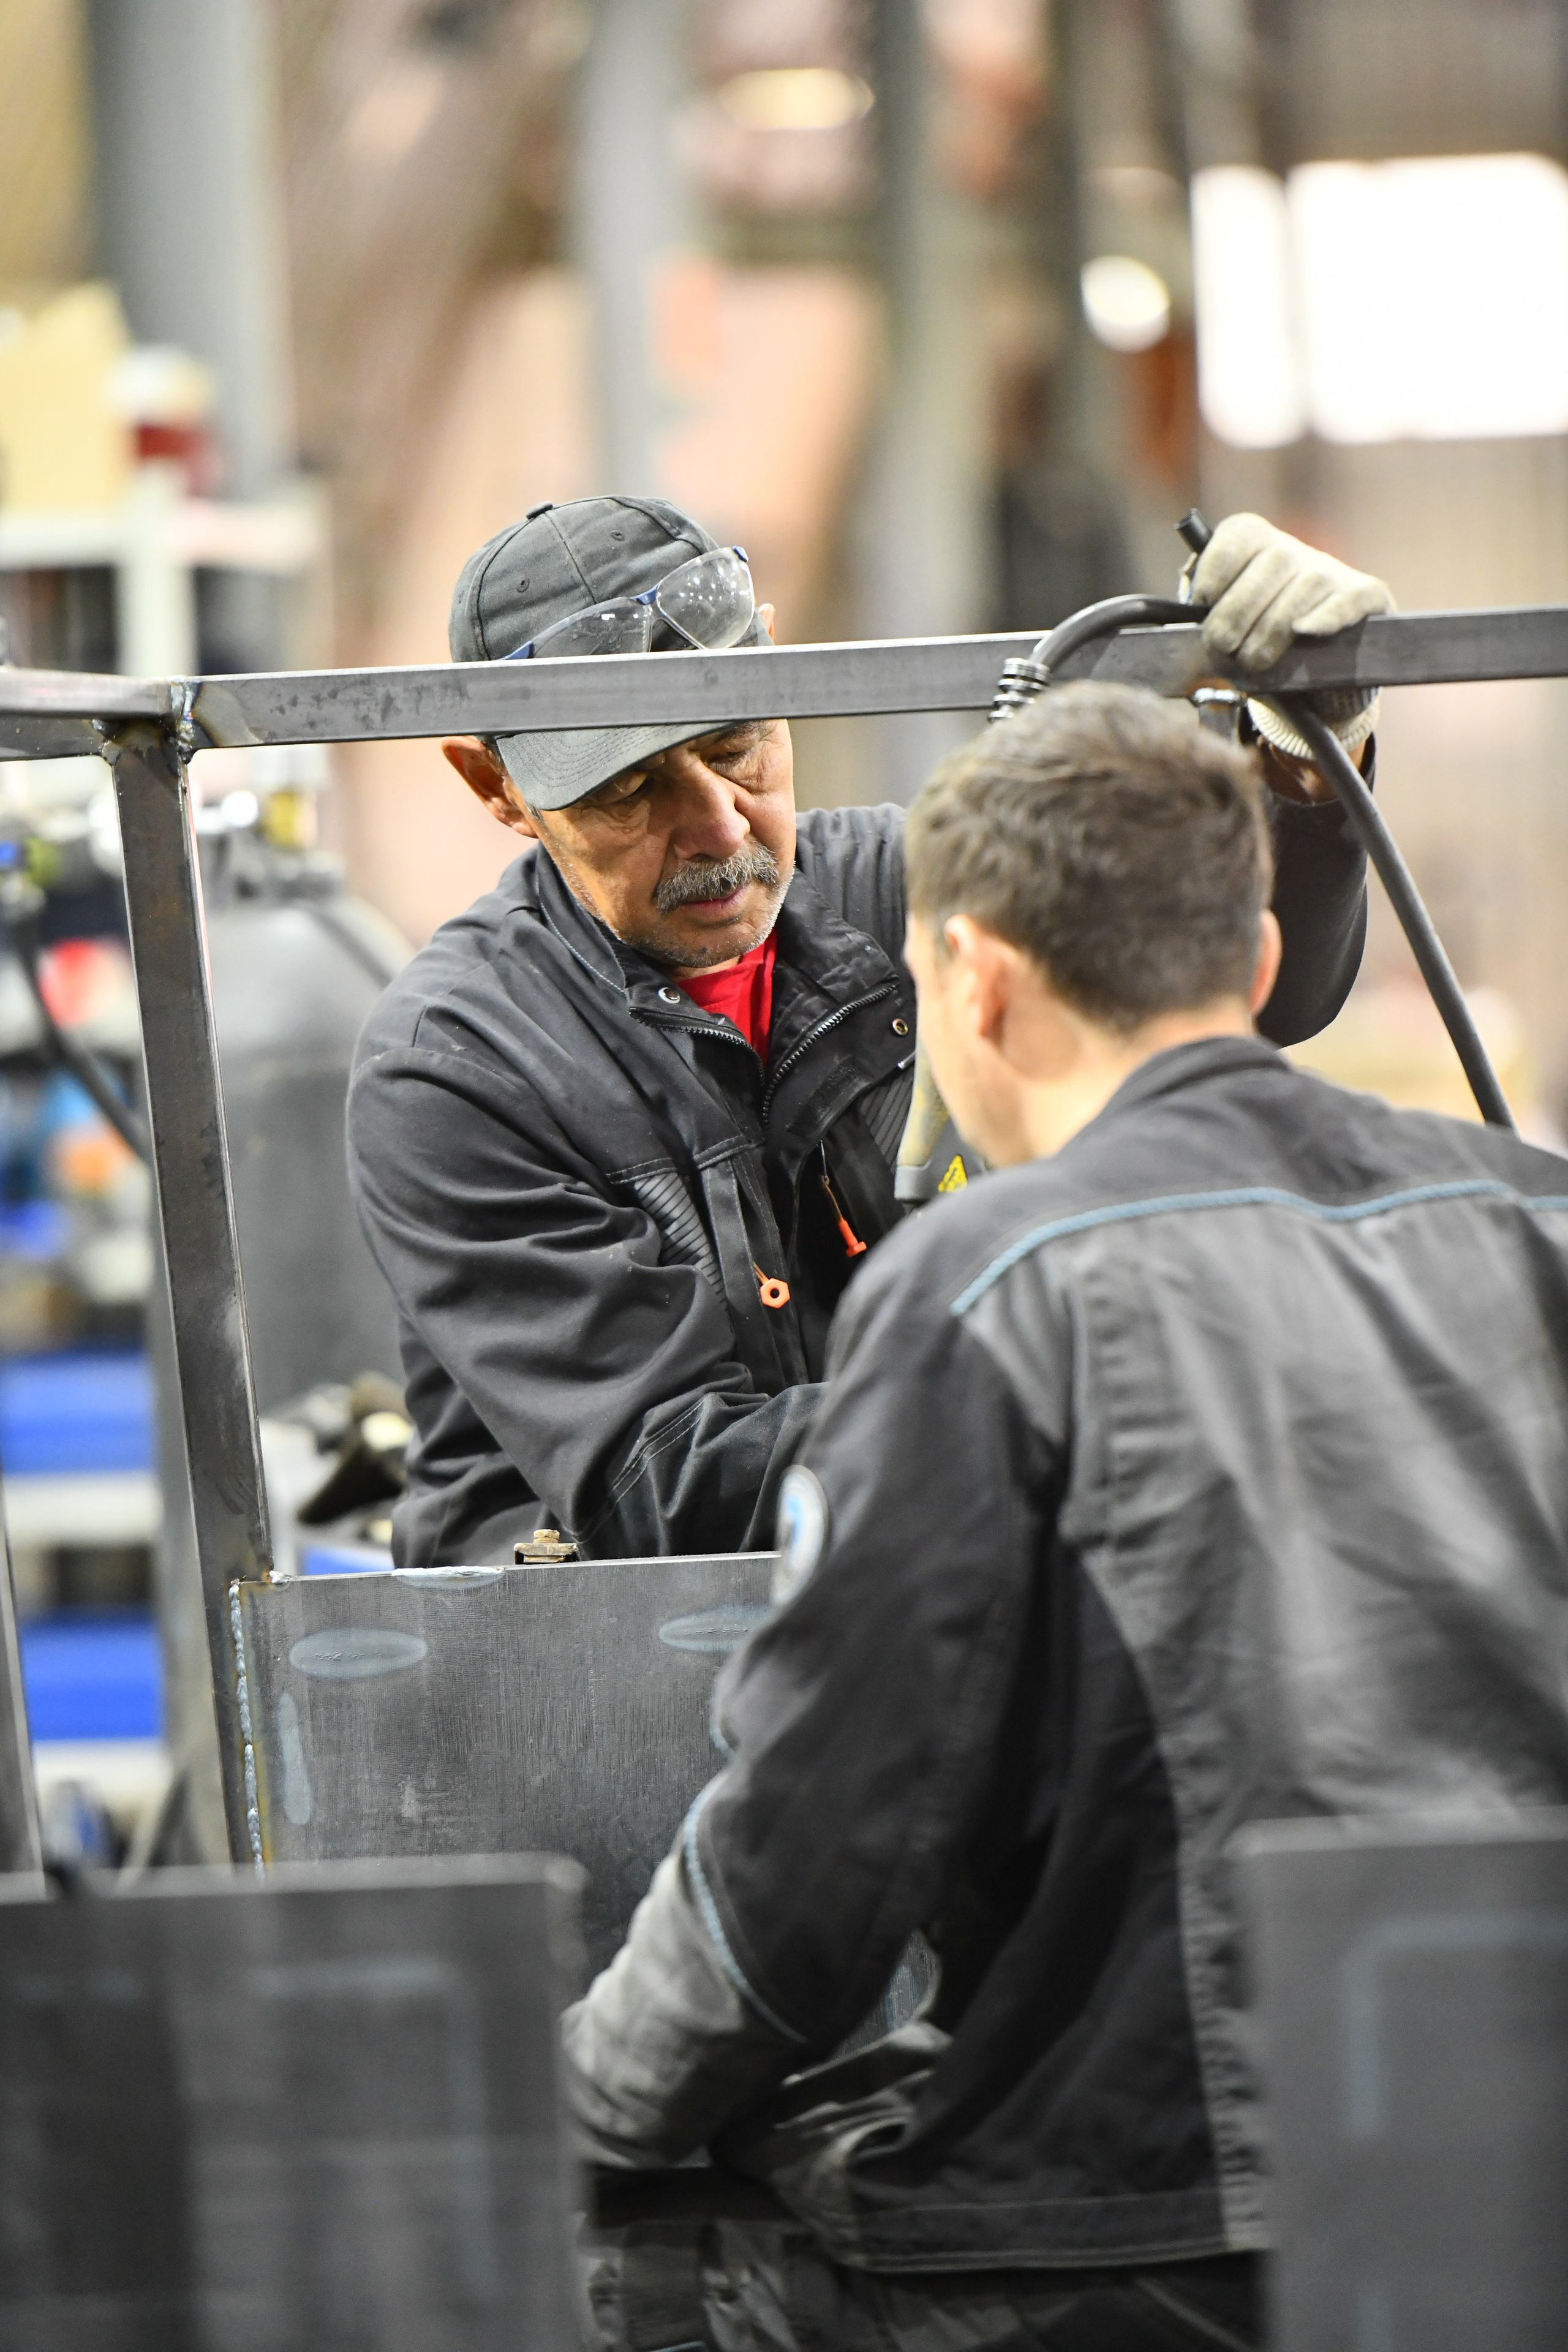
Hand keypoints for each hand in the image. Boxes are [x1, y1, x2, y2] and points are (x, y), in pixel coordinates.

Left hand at [1191, 513, 1393, 673]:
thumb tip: (1190, 613)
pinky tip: (1305, 631)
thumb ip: (1206, 608)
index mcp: (1254, 540)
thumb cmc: (1254, 634)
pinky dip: (1326, 617)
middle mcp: (1293, 548)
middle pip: (1271, 566)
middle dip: (1239, 614)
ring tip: (1254, 662)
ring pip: (1304, 589)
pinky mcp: (1365, 595)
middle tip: (1223, 648)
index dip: (1214, 576)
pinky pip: (1348, 600)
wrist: (1311, 656)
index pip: (1235, 540)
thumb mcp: (1223, 616)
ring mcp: (1331, 570)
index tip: (1202, 606)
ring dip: (1272, 632)